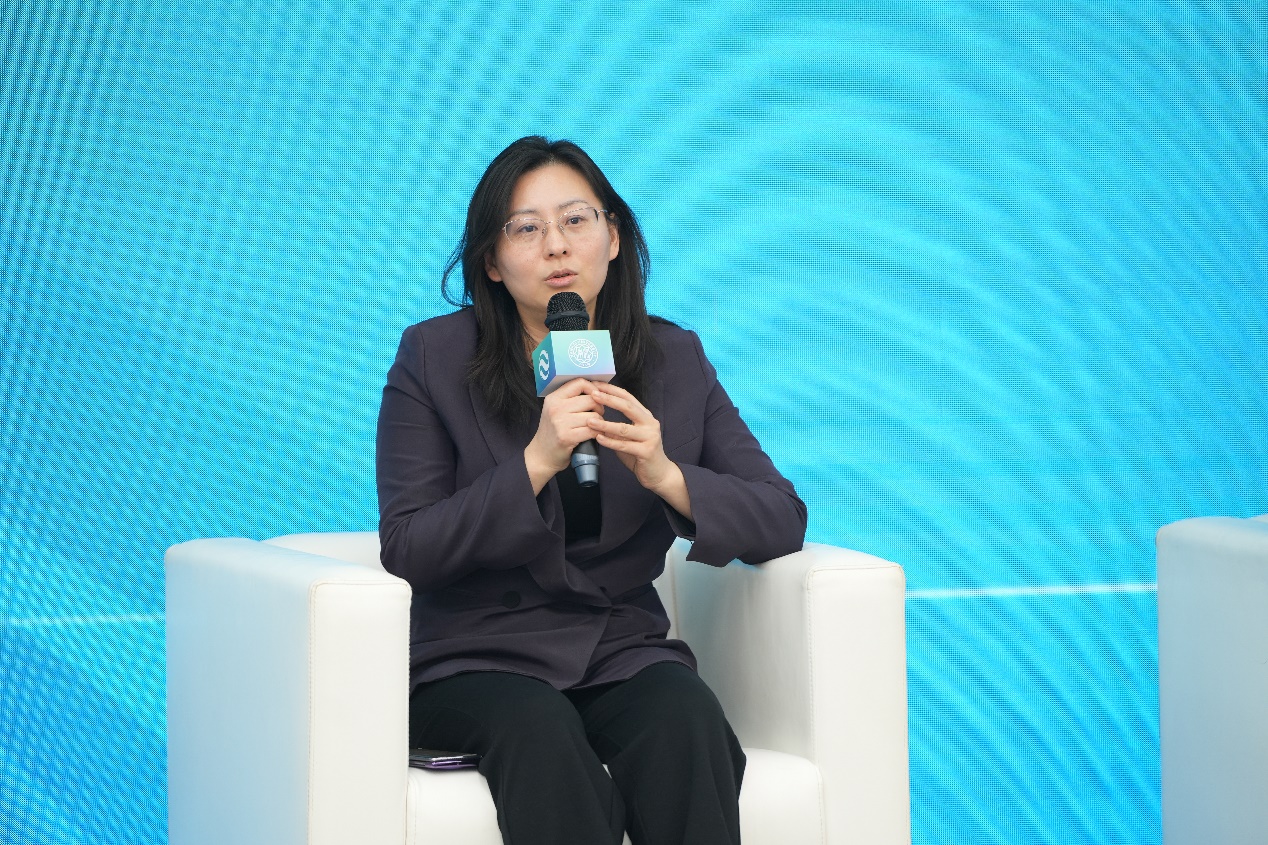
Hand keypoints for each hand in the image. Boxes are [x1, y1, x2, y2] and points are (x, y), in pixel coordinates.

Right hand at [524, 378, 601, 493]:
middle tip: (597, 415)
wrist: (541, 455)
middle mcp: (556, 408)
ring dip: (600, 422)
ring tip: (594, 426)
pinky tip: (594, 436)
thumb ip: (571, 398)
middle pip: (591, 399)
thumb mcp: (556, 410)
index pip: (579, 383)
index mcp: (554, 398)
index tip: (597, 397)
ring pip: (594, 415)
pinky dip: (597, 433)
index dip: (593, 388)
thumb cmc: (553, 431)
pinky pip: (592, 430)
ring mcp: (561, 422)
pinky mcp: (567, 437)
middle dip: (599, 407)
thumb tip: (597, 388)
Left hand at [587, 382, 691, 518]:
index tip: (595, 385)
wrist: (659, 474)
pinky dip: (610, 442)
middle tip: (592, 394)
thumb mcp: (629, 437)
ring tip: (589, 420)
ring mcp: (650, 437)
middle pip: (627, 407)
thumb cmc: (641, 453)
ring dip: (605, 424)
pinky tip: (598, 438)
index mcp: (645, 416)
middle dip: (609, 399)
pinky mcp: (647, 452)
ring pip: (624, 428)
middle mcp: (650, 423)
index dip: (611, 390)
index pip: (627, 398)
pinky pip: (624, 445)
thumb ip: (616, 427)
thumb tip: (595, 417)